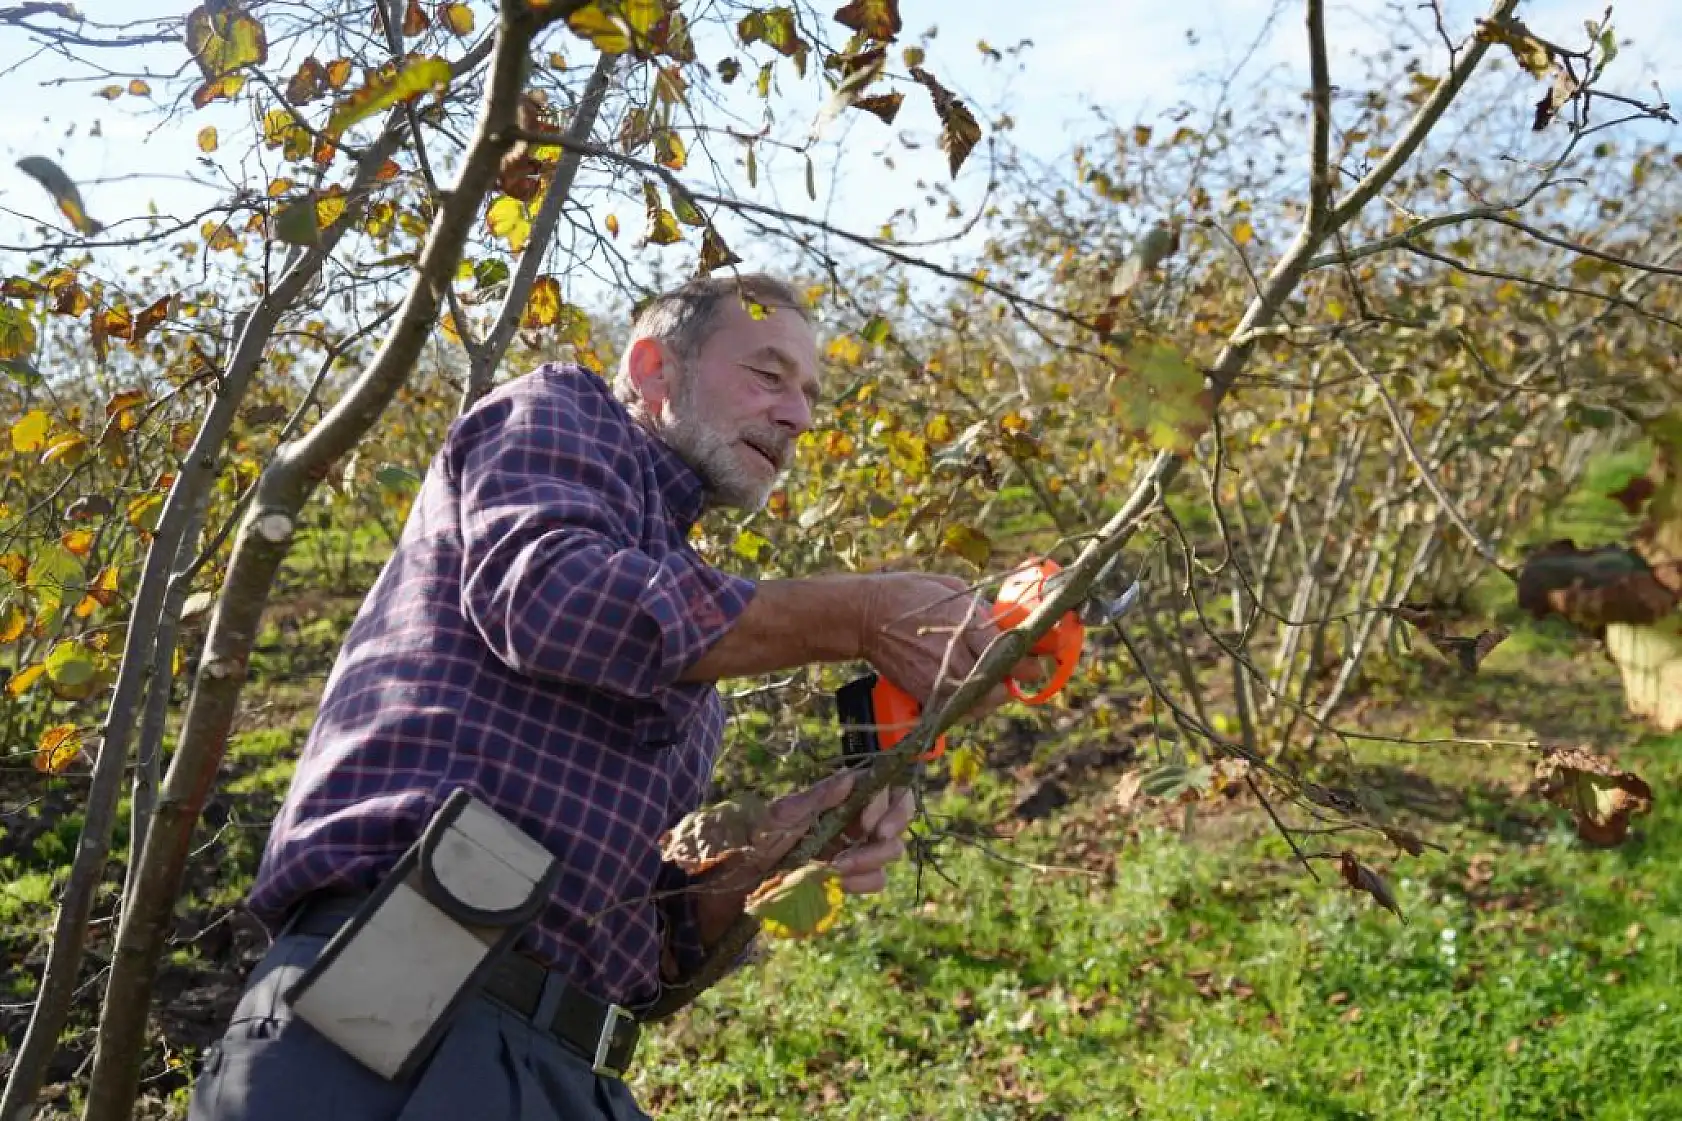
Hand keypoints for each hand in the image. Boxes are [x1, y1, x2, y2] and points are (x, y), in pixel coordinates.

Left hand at [691, 771, 915, 946]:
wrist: (738, 887)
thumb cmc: (754, 842)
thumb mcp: (779, 818)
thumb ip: (816, 799)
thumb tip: (850, 778)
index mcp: (839, 797)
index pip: (884, 787)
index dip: (888, 802)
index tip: (868, 823)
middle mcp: (852, 819)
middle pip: (899, 814)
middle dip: (892, 826)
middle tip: (874, 838)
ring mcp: (855, 849)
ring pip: (891, 850)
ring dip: (872, 858)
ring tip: (839, 868)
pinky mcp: (851, 879)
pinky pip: (875, 879)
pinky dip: (863, 882)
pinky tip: (839, 884)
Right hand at [858, 573, 1047, 721]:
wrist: (865, 616)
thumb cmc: (907, 594)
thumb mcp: (949, 588)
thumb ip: (978, 610)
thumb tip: (1001, 622)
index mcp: (963, 622)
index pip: (1008, 650)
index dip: (1029, 661)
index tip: (1036, 661)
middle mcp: (955, 653)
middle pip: (999, 679)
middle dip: (1015, 679)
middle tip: (1022, 674)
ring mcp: (939, 676)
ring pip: (981, 700)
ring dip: (993, 696)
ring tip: (997, 686)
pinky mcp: (925, 692)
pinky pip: (957, 708)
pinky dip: (968, 705)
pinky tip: (971, 694)